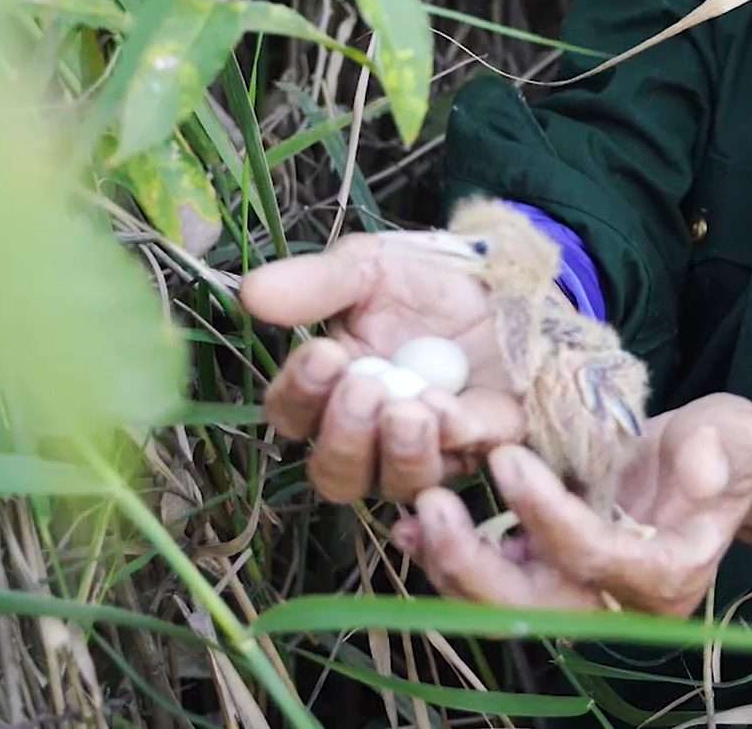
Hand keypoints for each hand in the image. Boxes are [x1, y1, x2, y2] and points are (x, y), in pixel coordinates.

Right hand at [239, 231, 527, 502]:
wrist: (502, 277)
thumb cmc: (422, 280)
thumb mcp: (368, 268)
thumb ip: (315, 283)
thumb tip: (249, 293)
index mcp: (329, 392)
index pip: (291, 415)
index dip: (299, 394)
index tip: (324, 355)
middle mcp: (371, 436)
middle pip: (336, 473)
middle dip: (345, 437)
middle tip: (363, 389)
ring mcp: (428, 449)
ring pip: (398, 484)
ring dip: (398, 452)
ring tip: (408, 408)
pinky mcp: (484, 444)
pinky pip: (465, 459)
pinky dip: (455, 437)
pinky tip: (448, 408)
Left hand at [394, 393, 751, 615]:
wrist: (716, 467)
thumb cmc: (727, 450)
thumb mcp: (734, 436)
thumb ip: (717, 451)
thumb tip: (698, 470)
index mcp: (668, 575)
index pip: (596, 557)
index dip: (548, 515)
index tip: (509, 458)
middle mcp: (620, 603)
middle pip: (535, 606)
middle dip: (475, 563)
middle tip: (433, 505)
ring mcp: (582, 595)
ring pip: (503, 604)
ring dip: (452, 563)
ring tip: (415, 512)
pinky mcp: (553, 576)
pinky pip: (495, 581)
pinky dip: (454, 556)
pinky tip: (417, 521)